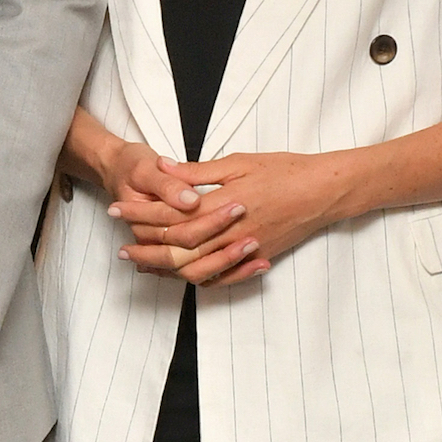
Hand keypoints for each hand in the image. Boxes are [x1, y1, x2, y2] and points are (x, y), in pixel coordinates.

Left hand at [114, 150, 358, 285]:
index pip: (170, 215)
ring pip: (196, 269)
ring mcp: (244, 251)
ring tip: (143, 264)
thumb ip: (198, 172)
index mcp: (221, 205)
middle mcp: (230, 234)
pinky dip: (197, 278)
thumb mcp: (238, 162)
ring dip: (166, 268)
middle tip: (121, 248)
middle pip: (177, 248)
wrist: (324, 192)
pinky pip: (221, 278)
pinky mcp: (256, 259)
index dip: (141, 213)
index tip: (117, 208)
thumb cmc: (283, 171)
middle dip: (146, 247)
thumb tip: (164, 168)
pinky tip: (181, 275)